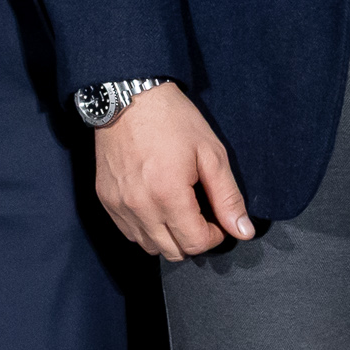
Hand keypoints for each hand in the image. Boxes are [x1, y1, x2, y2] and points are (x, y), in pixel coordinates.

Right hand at [93, 86, 252, 261]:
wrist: (127, 97)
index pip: (196, 244)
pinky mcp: (106, 200)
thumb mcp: (211, 153)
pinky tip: (156, 206)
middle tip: (201, 214)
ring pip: (150, 247)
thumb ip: (228, 197)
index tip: (217, 219)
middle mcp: (140, 207)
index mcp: (168, 195)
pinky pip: (129, 232)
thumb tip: (243, 231)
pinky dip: (147, 229)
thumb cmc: (173, 120)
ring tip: (178, 209)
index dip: (214, 236)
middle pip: (173, 252)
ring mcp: (119, 206)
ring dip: (169, 237)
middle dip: (193, 239)